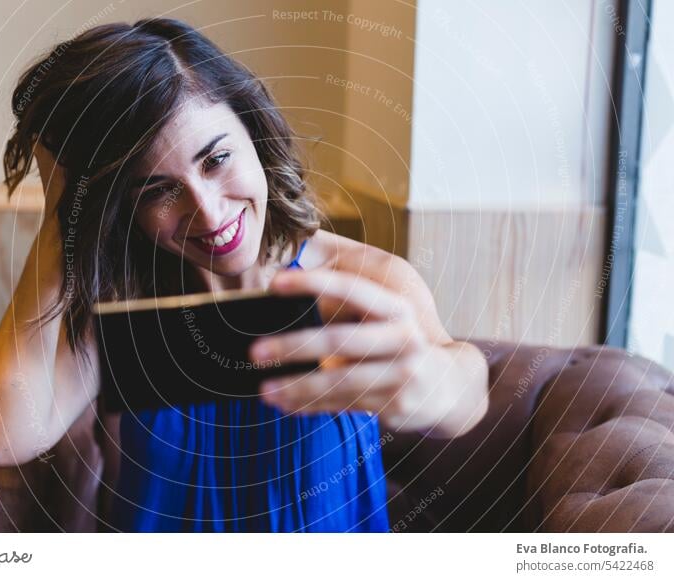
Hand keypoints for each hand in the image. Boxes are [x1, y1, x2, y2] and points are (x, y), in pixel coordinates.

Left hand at [248, 268, 464, 432]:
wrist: (452, 388)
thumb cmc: (404, 346)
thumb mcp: (389, 320)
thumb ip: (351, 313)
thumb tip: (288, 303)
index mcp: (397, 308)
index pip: (352, 288)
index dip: (313, 283)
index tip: (274, 283)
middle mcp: (403, 339)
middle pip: (340, 341)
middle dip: (293, 346)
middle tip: (255, 351)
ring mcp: (401, 375)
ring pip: (339, 382)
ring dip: (296, 387)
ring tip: (263, 390)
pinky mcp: (395, 406)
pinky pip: (343, 405)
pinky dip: (310, 406)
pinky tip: (285, 405)